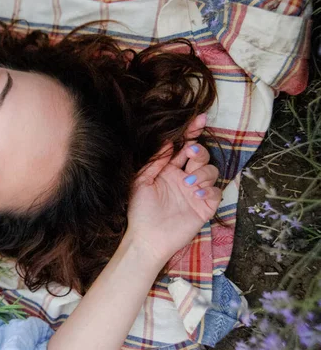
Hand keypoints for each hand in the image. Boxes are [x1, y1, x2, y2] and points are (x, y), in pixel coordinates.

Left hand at [126, 114, 221, 262]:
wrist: (147, 238)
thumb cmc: (140, 211)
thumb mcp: (142, 181)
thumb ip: (155, 161)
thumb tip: (168, 141)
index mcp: (168, 169)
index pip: (183, 146)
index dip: (192, 132)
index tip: (201, 118)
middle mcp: (184, 177)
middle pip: (201, 155)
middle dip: (199, 151)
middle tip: (190, 154)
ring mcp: (196, 192)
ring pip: (211, 171)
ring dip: (202, 173)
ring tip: (189, 184)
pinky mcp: (204, 207)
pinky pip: (216, 192)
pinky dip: (210, 190)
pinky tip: (197, 195)